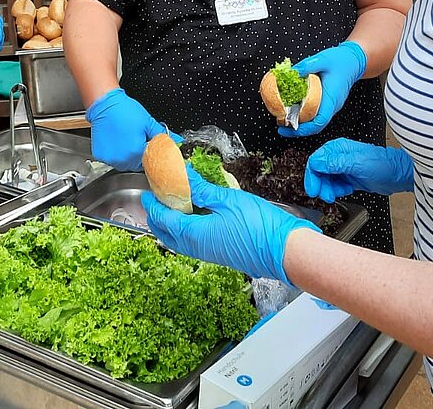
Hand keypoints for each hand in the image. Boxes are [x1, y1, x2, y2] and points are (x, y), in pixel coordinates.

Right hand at [85, 88, 167, 170]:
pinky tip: (116, 141)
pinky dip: (114, 153)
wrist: (106, 104)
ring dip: (126, 156)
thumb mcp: (148, 122)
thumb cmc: (126, 111)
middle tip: (136, 140)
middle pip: (135, 165)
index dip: (150, 154)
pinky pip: (111, 159)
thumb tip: (176, 139)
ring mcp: (110, 158)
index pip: (149, 162)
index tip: (147, 146)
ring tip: (125, 139)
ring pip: (123, 163)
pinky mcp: (100, 155)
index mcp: (136, 153)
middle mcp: (123, 159)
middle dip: (138, 155)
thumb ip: (162, 135)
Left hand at [141, 168, 319, 284]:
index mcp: (194, 235)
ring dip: (170, 225)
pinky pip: (192, 244)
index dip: (153, 205)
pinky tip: (193, 218)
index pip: (163, 220)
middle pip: (166, 234)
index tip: (147, 193)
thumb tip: (183, 176)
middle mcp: (197, 248)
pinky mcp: (219, 255)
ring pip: (178, 241)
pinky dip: (184, 230)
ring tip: (171, 207)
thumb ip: (202, 189)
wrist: (285, 252)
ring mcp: (208, 254)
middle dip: (157, 218)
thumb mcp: (228, 199)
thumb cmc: (260, 226)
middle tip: (155, 199)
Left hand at [279, 40, 366, 137]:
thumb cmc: (341, 61)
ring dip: (301, 124)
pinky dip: (305, 117)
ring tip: (285, 121)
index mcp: (331, 98)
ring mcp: (331, 105)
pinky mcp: (329, 102)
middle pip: (316, 126)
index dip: (304, 128)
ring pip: (317, 121)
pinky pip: (317, 114)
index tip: (289, 128)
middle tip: (282, 127)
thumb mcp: (323, 59)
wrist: (353, 60)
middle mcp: (332, 105)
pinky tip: (294, 111)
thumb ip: (307, 65)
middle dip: (298, 130)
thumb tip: (292, 72)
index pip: (319, 121)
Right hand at [304, 139, 413, 199]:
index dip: (312, 176)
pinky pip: (335, 185)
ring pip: (326, 180)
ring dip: (329, 189)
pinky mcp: (348, 177)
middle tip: (325, 196)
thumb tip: (316, 163)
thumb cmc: (383, 165)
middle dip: (320, 185)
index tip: (313, 189)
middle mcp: (339, 156)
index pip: (316, 161)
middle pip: (319, 172)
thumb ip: (335, 163)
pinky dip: (337, 190)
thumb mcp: (357, 164)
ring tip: (337, 194)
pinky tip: (346, 191)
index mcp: (338, 148)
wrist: (398, 175)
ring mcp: (343, 167)